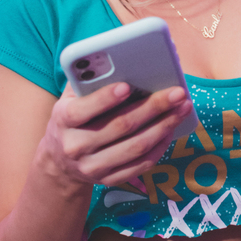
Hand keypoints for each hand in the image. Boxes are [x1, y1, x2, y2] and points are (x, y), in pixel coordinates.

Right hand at [40, 81, 193, 186]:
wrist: (59, 162)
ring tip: (181, 109)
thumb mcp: (69, 98)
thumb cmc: (72, 119)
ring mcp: (92, 166)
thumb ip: (86, 81)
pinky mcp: (108, 180)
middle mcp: (76, 145)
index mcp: (63, 120)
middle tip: (177, 93)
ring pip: (135, 147)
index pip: (83, 109)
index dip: (105, 98)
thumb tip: (117, 61)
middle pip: (120, 126)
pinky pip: (141, 164)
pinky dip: (160, 146)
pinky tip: (171, 129)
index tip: (127, 86)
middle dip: (152, 107)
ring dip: (164, 126)